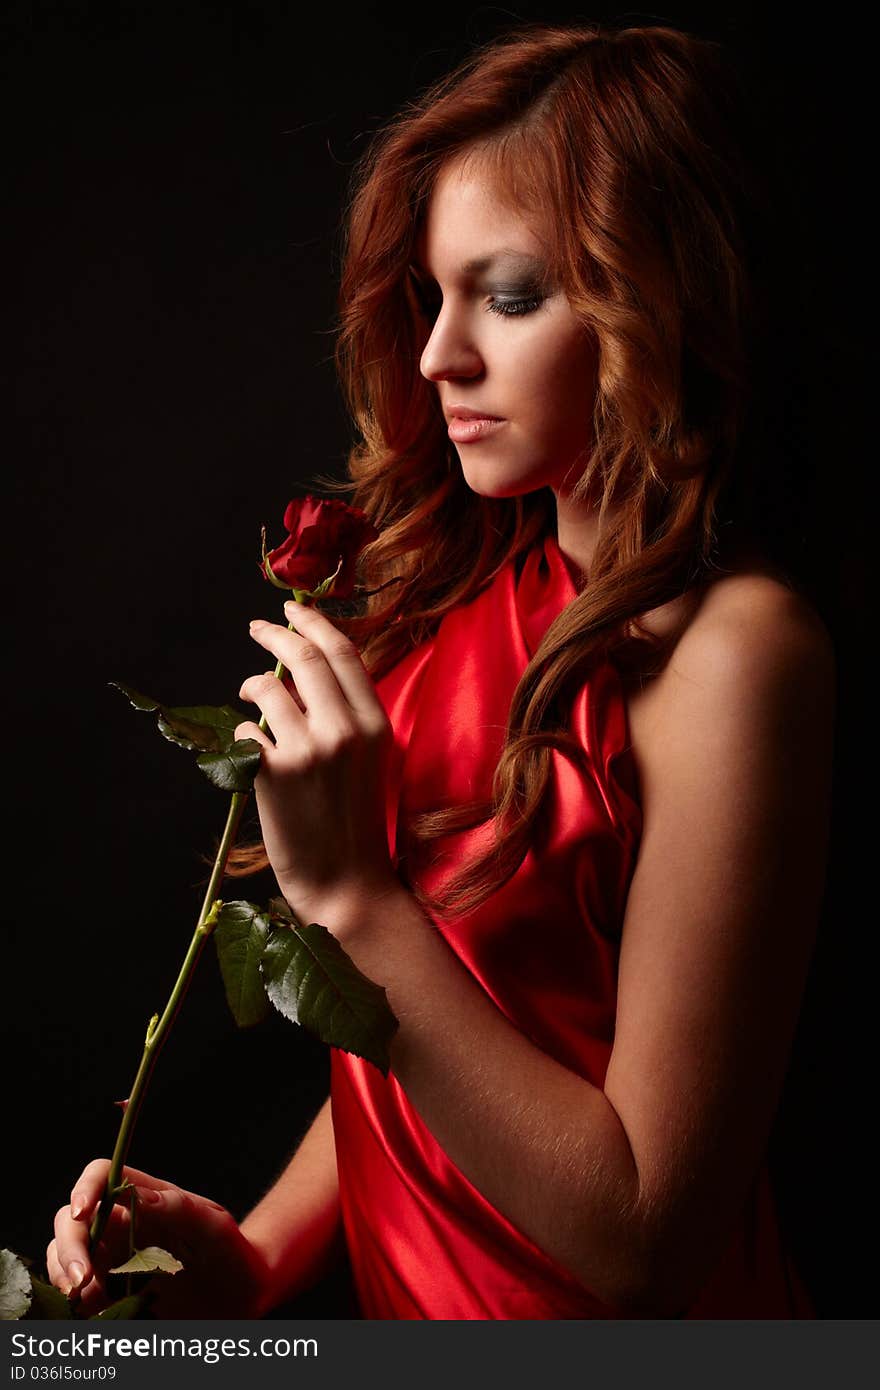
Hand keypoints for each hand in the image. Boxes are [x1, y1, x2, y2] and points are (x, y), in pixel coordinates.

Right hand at [47, 1159, 271, 1318]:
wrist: (242, 1298)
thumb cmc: (232, 1252)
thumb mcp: (213, 1226)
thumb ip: (178, 1207)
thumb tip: (134, 1195)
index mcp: (144, 1198)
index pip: (102, 1176)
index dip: (85, 1189)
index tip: (82, 1214)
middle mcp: (122, 1225)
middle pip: (72, 1220)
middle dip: (69, 1245)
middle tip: (81, 1279)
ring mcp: (113, 1259)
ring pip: (65, 1255)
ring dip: (65, 1273)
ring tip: (85, 1298)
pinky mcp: (111, 1293)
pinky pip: (78, 1293)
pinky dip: (75, 1302)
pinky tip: (92, 1311)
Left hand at [235, 602, 397, 927]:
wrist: (345, 883)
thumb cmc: (356, 822)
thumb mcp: (371, 760)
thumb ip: (348, 715)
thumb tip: (306, 671)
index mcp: (376, 724)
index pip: (343, 653)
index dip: (312, 623)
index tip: (292, 610)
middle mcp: (345, 730)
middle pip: (304, 657)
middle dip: (275, 632)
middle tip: (258, 627)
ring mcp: (309, 751)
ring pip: (267, 688)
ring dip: (252, 685)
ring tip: (249, 696)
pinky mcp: (274, 774)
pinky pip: (246, 730)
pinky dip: (243, 734)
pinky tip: (253, 752)